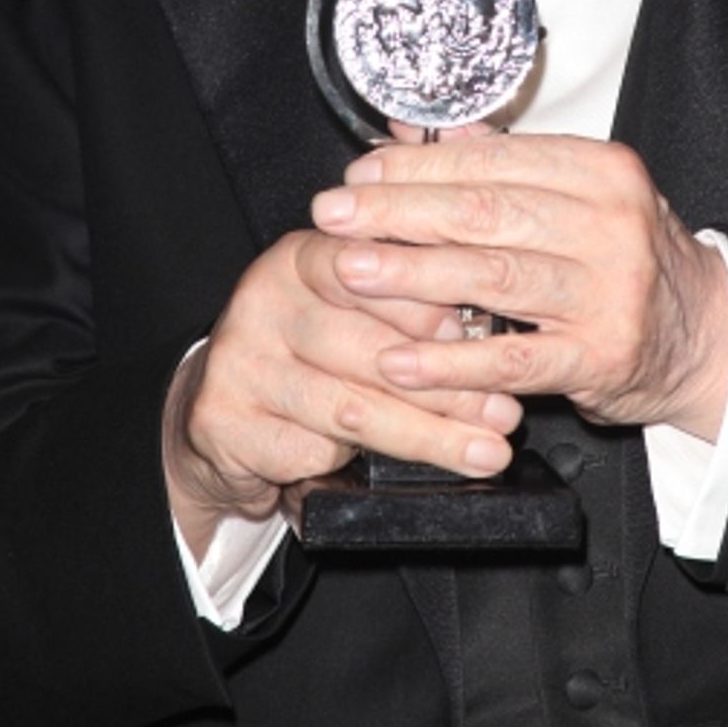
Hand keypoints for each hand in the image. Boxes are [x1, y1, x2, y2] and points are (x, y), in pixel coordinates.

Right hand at [162, 222, 521, 558]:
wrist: (223, 411)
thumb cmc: (309, 355)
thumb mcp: (352, 312)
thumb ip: (404, 307)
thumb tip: (487, 335)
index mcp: (300, 257)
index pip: (366, 267)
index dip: (427, 303)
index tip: (482, 335)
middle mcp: (262, 299)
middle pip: (370, 347)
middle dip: (449, 388)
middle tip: (504, 413)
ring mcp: (239, 360)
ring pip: (352, 407)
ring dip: (430, 436)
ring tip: (485, 452)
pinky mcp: (224, 419)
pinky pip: (314, 449)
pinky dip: (362, 465)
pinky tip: (404, 469)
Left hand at [311, 132, 727, 438]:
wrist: (707, 336)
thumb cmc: (626, 258)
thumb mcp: (579, 194)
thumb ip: (498, 160)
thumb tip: (408, 128)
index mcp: (601, 170)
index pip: (495, 157)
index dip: (420, 164)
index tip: (361, 172)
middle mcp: (610, 223)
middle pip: (485, 210)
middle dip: (398, 211)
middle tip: (334, 214)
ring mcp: (607, 292)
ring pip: (492, 276)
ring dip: (411, 273)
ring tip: (349, 270)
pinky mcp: (600, 357)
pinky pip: (511, 359)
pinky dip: (449, 361)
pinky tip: (397, 361)